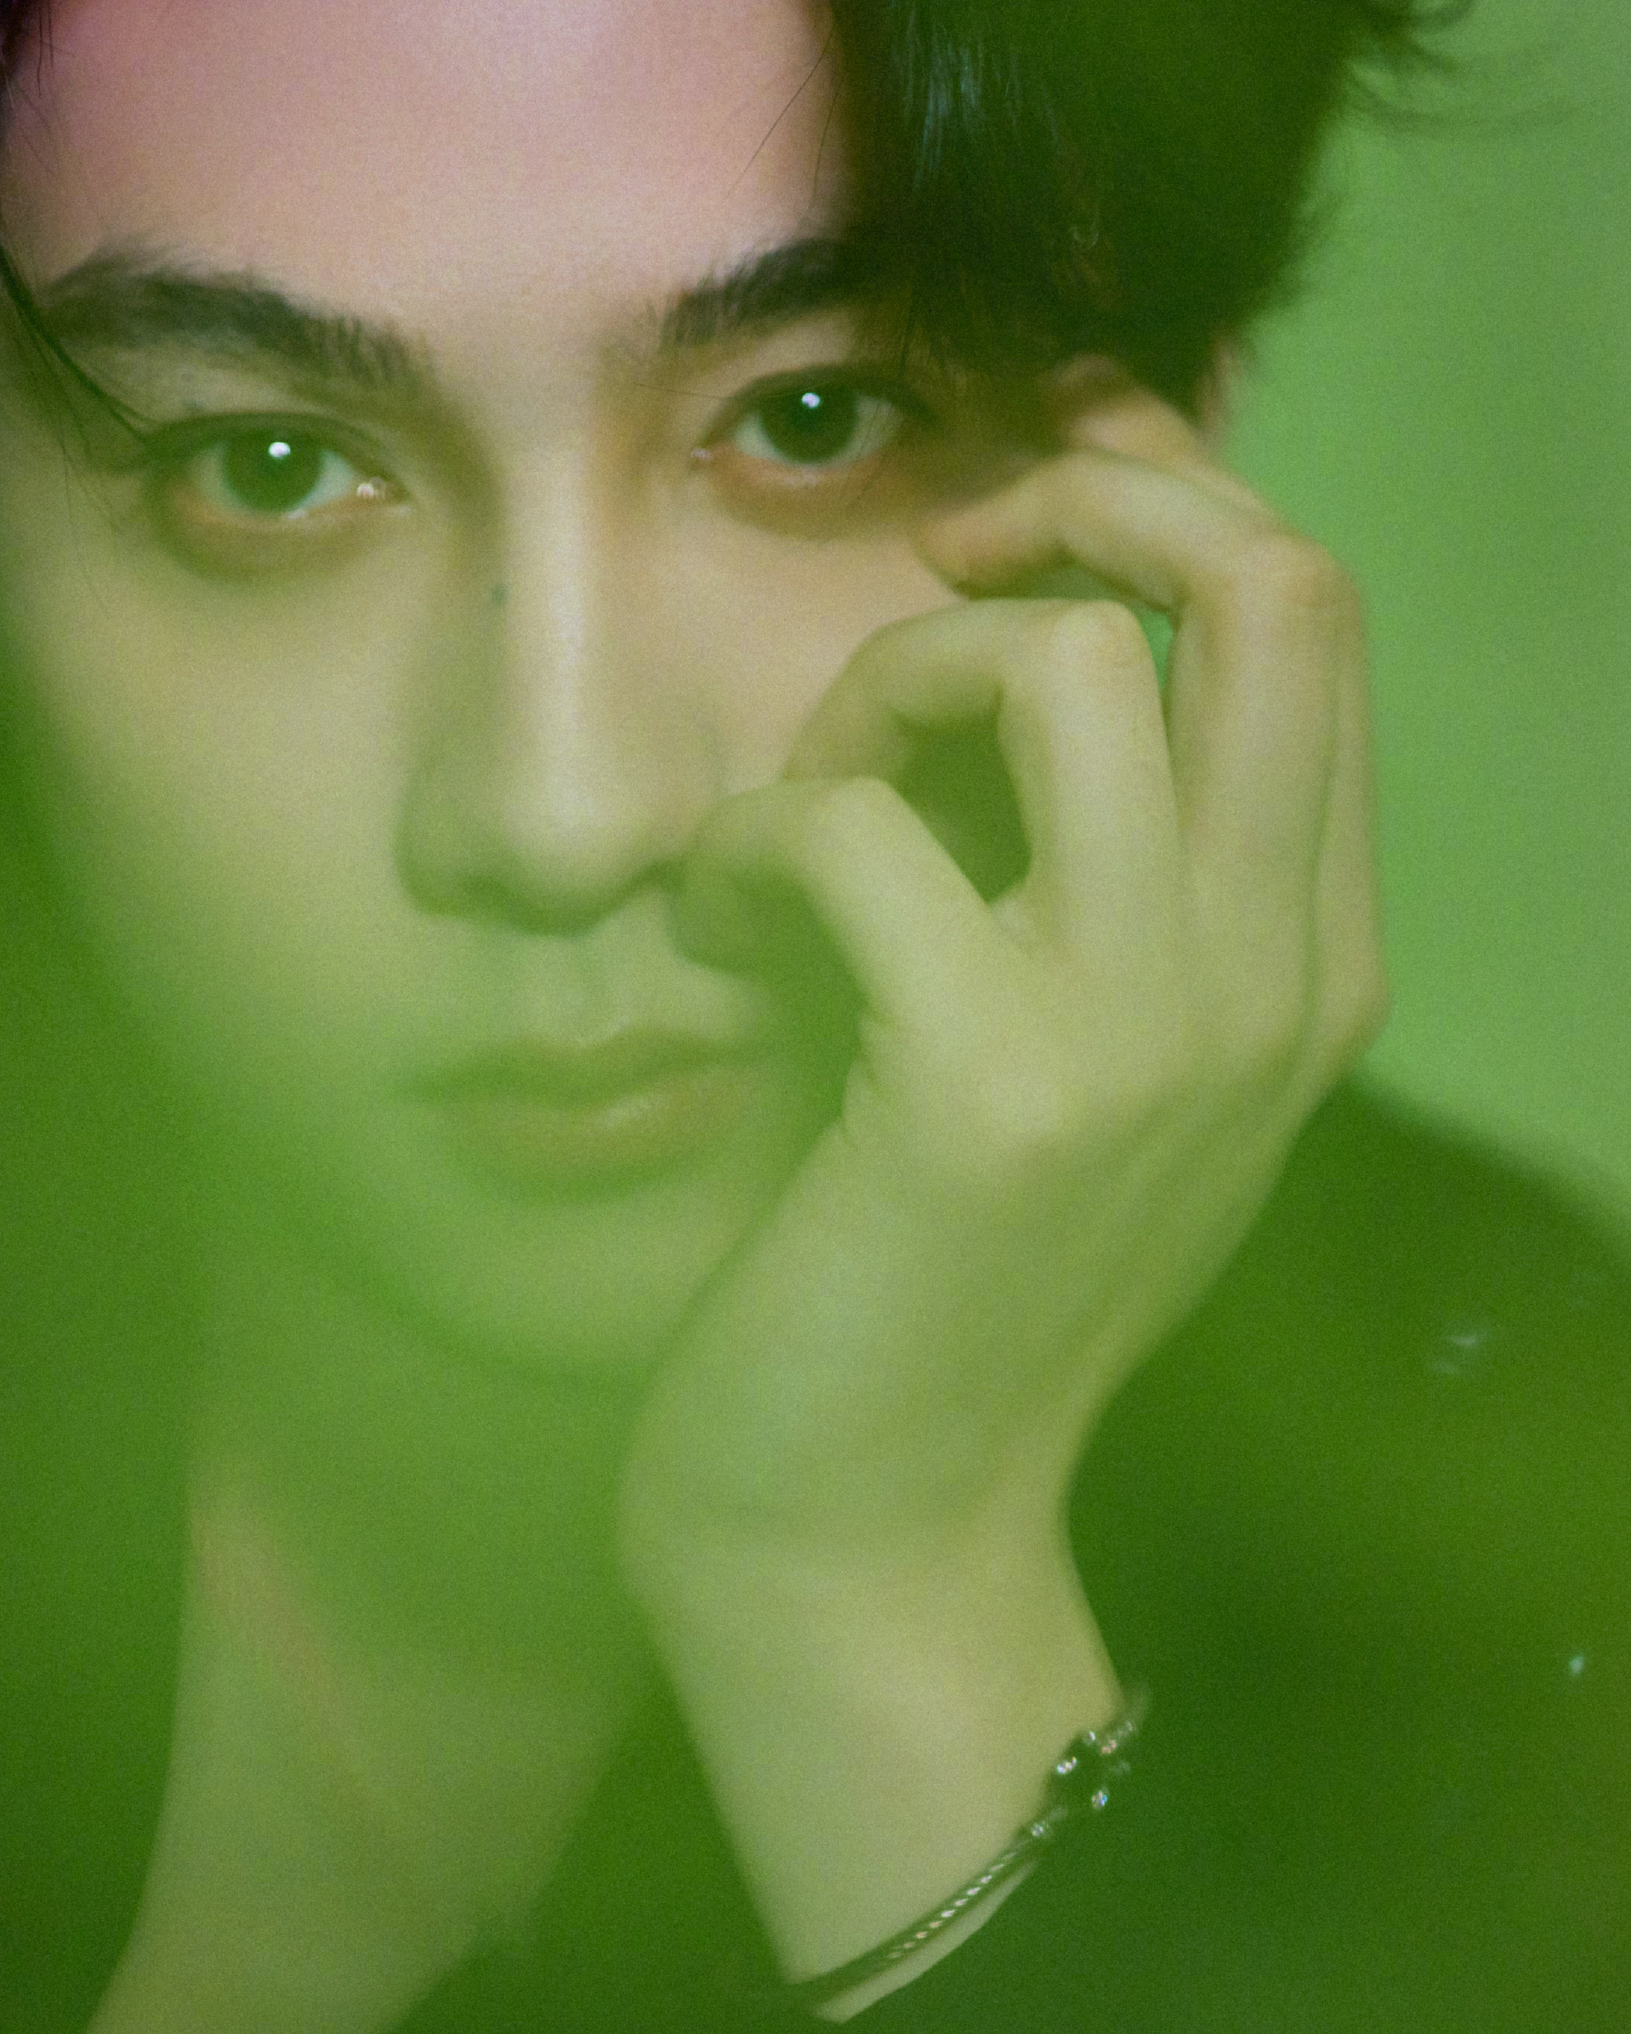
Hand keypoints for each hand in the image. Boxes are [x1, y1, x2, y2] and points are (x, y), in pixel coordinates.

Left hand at [617, 382, 1384, 1982]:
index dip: (1164, 498)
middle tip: (943, 566)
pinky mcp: (990, 1089)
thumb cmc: (945, 1279)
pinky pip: (856, 828)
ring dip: (895, 686)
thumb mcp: (1085, 1059)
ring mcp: (1154, 1031)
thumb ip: (1112, 870)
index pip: (1312, 622)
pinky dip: (755, 843)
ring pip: (1070, 666)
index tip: (1009, 523)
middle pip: (1274, 588)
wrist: (879, 1535)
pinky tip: (719, 930)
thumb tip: (1024, 630)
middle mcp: (1277, 977)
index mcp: (1313, 959)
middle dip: (1085, 500)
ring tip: (816, 806)